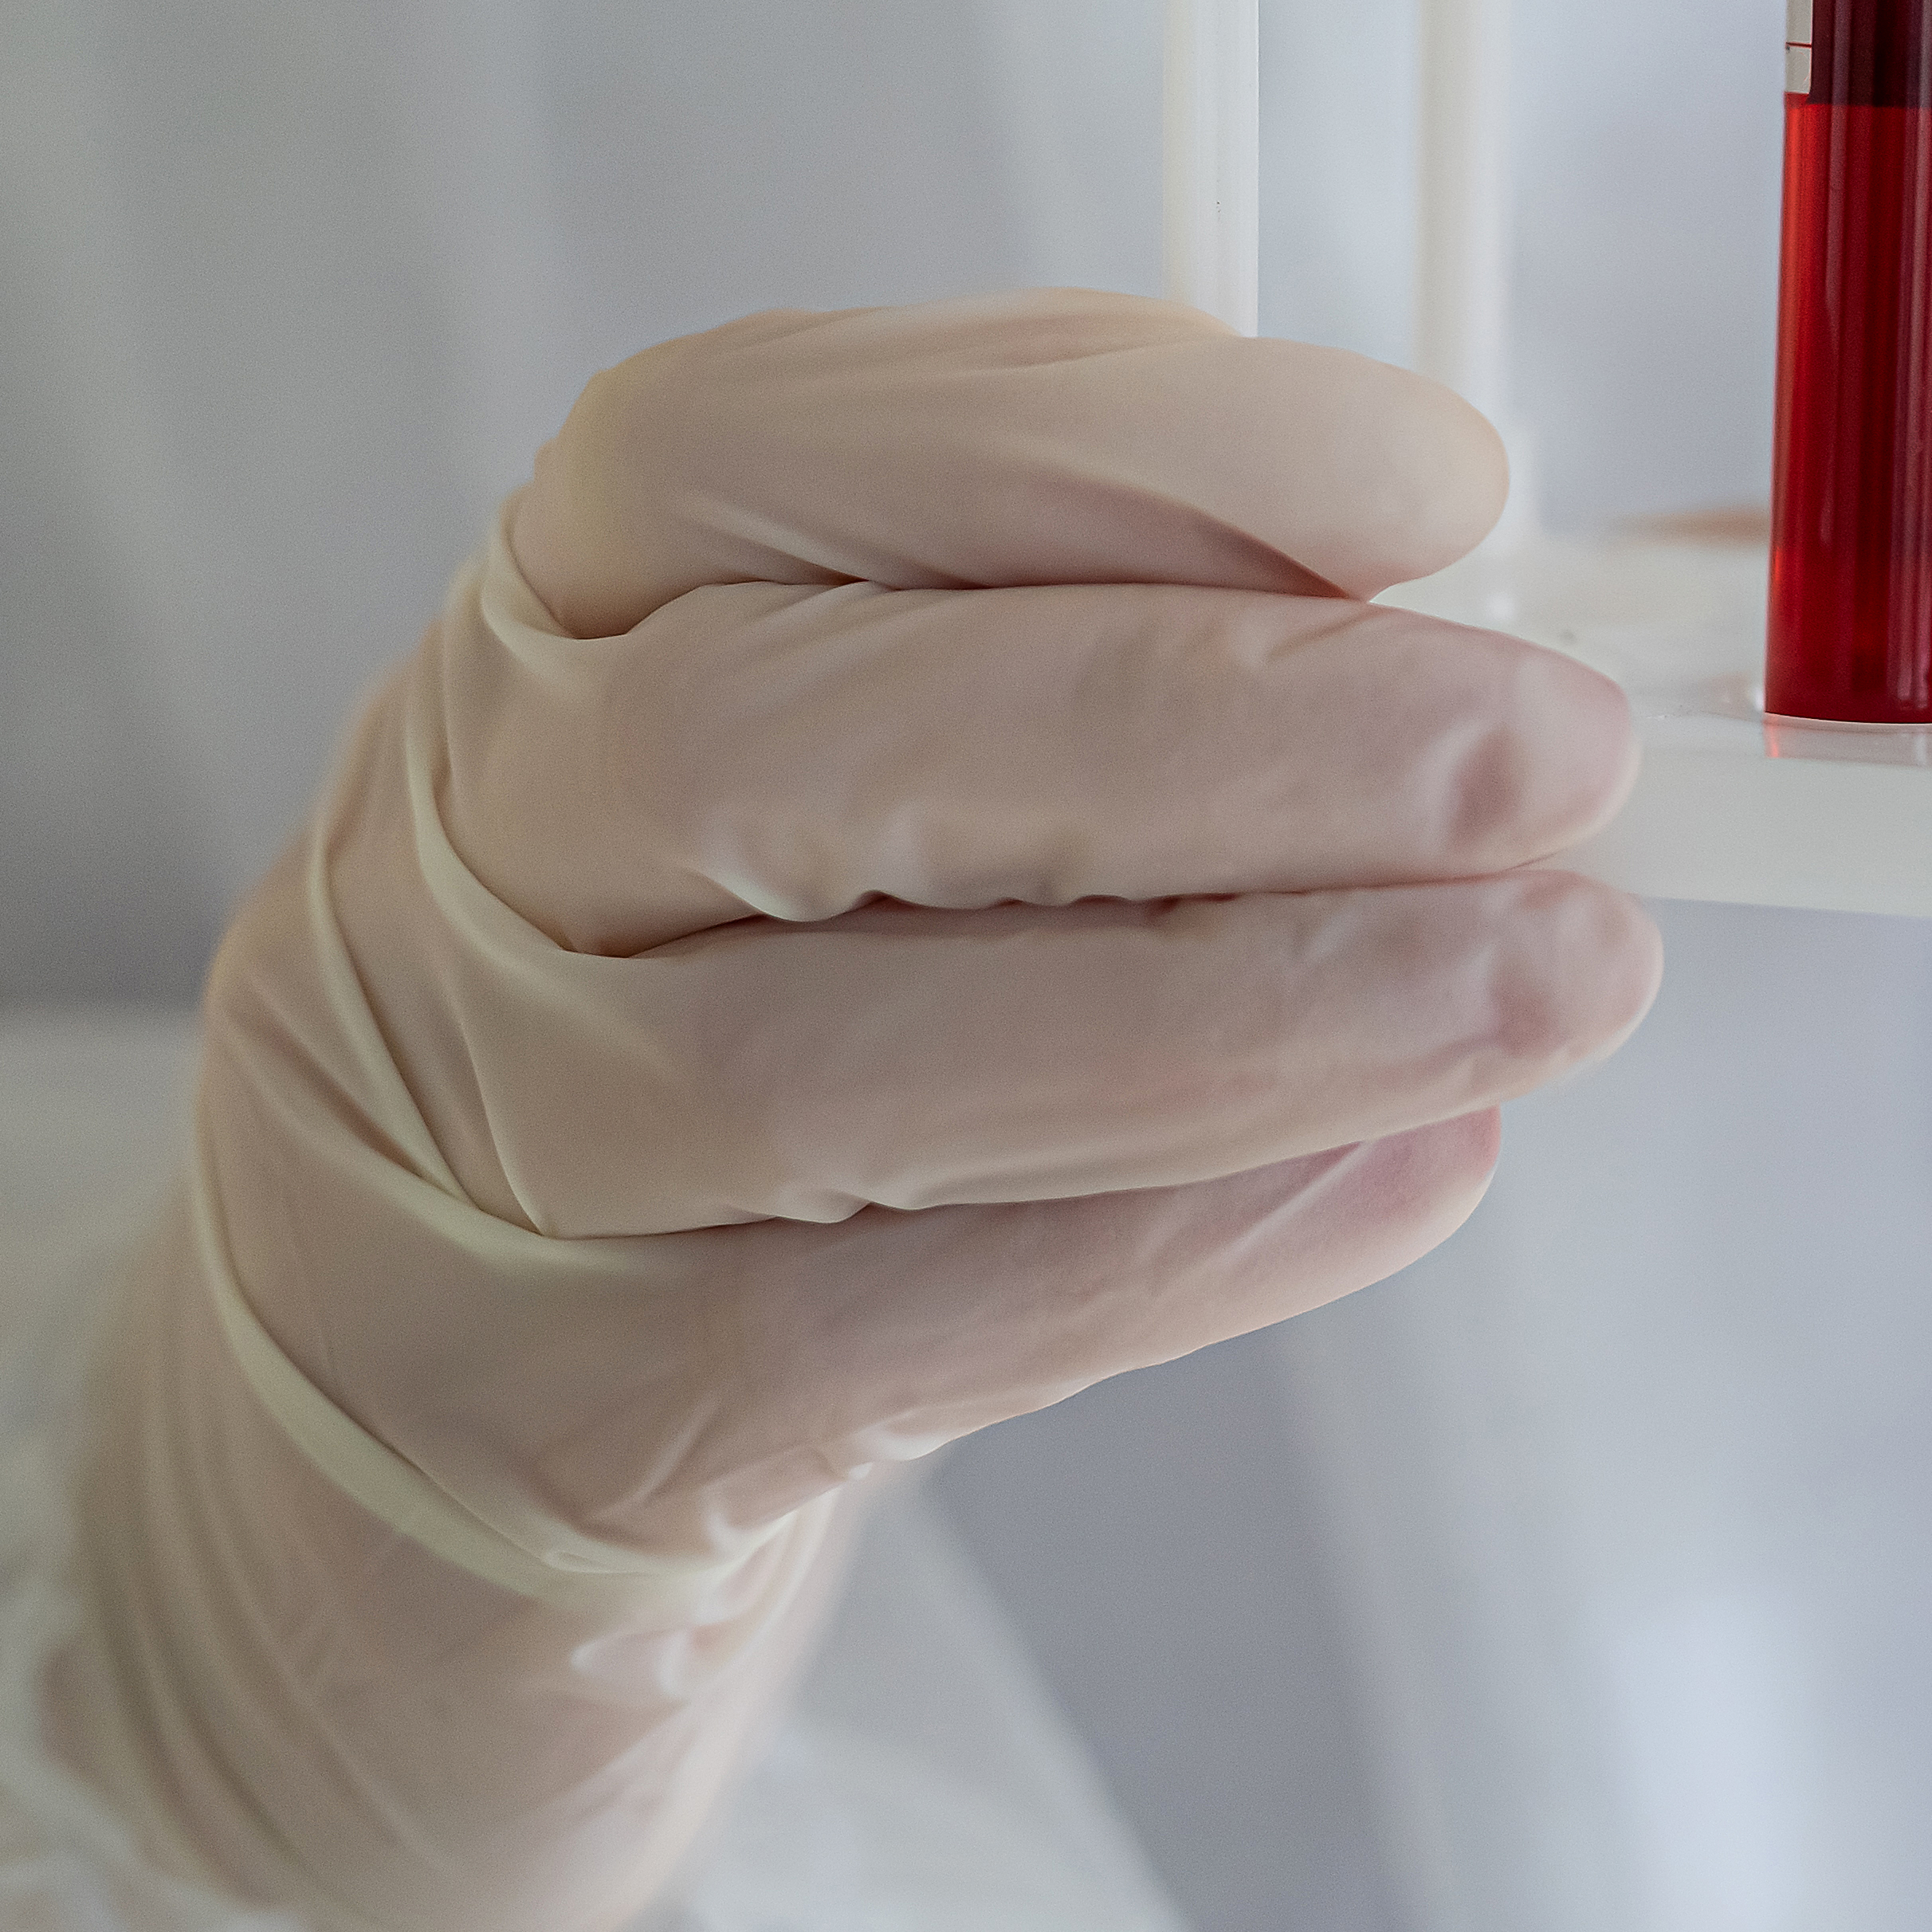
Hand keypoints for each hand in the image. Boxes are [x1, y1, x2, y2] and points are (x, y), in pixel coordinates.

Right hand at [58, 291, 1649, 1931]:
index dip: (1109, 439)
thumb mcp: (855, 790)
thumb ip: (1122, 634)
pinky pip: (875, 1336)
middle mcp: (449, 854)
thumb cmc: (711, 1042)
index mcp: (543, 617)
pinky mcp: (537, 1435)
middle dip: (1214, 724)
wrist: (373, 1492)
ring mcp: (454, 1159)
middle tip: (1547, 750)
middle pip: (793, 740)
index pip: (756, 443)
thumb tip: (1484, 560)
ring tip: (1558, 971)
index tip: (1438, 483)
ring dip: (1253, 1005)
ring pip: (836, 1062)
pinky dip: (1178, 1246)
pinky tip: (1415, 1167)